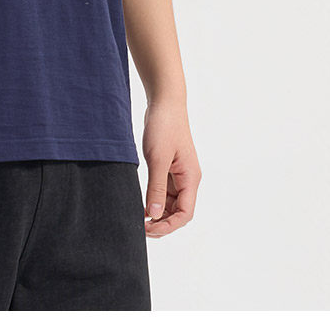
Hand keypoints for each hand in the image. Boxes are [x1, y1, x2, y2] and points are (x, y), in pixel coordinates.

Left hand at [141, 99, 200, 237]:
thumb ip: (156, 188)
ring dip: (157, 212)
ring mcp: (178, 174)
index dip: (168, 225)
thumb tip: (154, 215)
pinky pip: (163, 190)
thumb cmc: (164, 126)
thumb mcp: (157, 159)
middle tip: (140, 226)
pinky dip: (154, 199)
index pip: (185, 214)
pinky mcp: (168, 167)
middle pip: (178, 212)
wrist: (164, 101)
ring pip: (170, 203)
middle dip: (161, 222)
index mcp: (190, 179)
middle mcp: (187, 179)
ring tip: (138, 216)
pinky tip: (140, 201)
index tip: (148, 228)